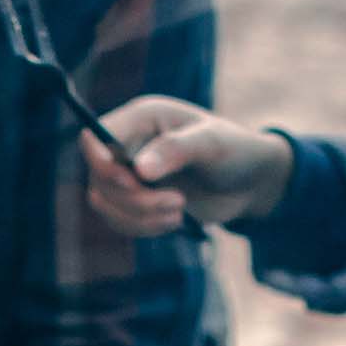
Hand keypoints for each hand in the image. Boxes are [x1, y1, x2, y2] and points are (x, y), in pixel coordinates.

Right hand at [81, 96, 294, 236]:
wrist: (250, 183)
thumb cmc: (235, 151)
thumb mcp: (212, 144)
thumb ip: (176, 150)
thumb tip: (139, 169)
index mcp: (141, 118)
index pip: (94, 137)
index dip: (102, 162)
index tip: (133, 181)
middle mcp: (129, 144)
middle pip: (98, 176)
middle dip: (134, 198)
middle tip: (177, 201)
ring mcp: (129, 174)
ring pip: (103, 203)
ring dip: (139, 216)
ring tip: (179, 210)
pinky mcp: (136, 201)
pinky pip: (119, 221)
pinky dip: (144, 227)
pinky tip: (175, 220)